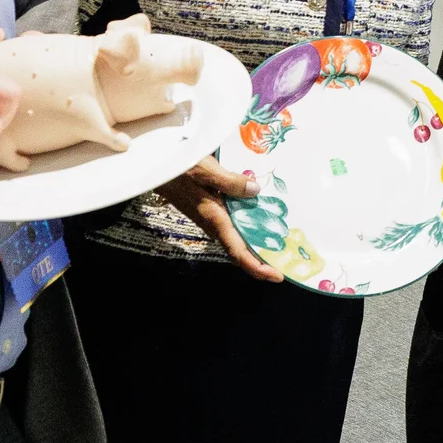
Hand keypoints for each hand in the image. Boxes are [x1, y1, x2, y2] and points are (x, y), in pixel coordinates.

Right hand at [155, 159, 276, 280]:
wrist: (154, 167)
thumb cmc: (178, 167)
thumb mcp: (205, 169)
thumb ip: (230, 182)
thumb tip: (255, 191)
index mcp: (213, 217)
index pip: (237, 250)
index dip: (257, 266)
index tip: (277, 276)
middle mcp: (213, 223)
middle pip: (240, 250)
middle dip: (263, 260)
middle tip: (288, 262)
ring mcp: (210, 218)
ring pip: (237, 239)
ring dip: (257, 245)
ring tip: (282, 244)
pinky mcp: (209, 210)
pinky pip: (233, 225)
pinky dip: (249, 228)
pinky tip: (263, 218)